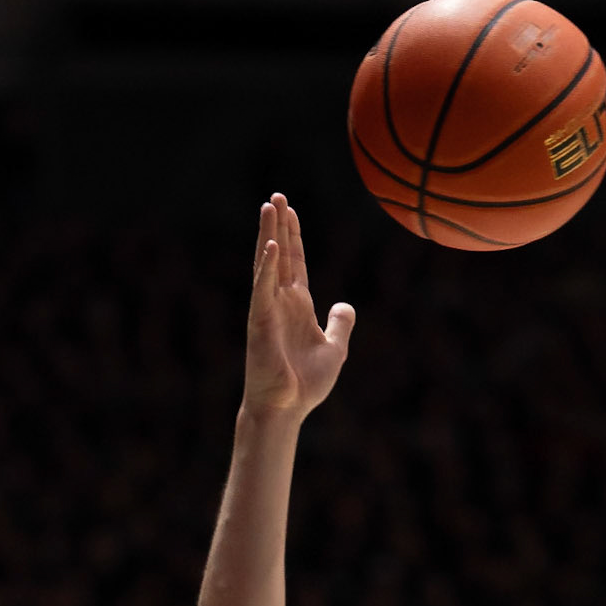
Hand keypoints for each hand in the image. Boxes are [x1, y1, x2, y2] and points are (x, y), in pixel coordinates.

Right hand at [242, 193, 353, 418]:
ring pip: (267, 264)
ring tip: (269, 206)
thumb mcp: (334, 349)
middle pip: (280, 255)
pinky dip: (267, 268)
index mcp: (298, 307)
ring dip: (268, 235)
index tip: (291, 211)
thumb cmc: (305, 385)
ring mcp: (268, 310)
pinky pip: (262, 289)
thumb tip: (345, 304)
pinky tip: (271, 246)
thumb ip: (340, 324)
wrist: (286, 409)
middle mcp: (280, 303)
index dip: (294, 237)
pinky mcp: (260, 322)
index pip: (296, 263)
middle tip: (277, 196)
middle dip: (279, 225)